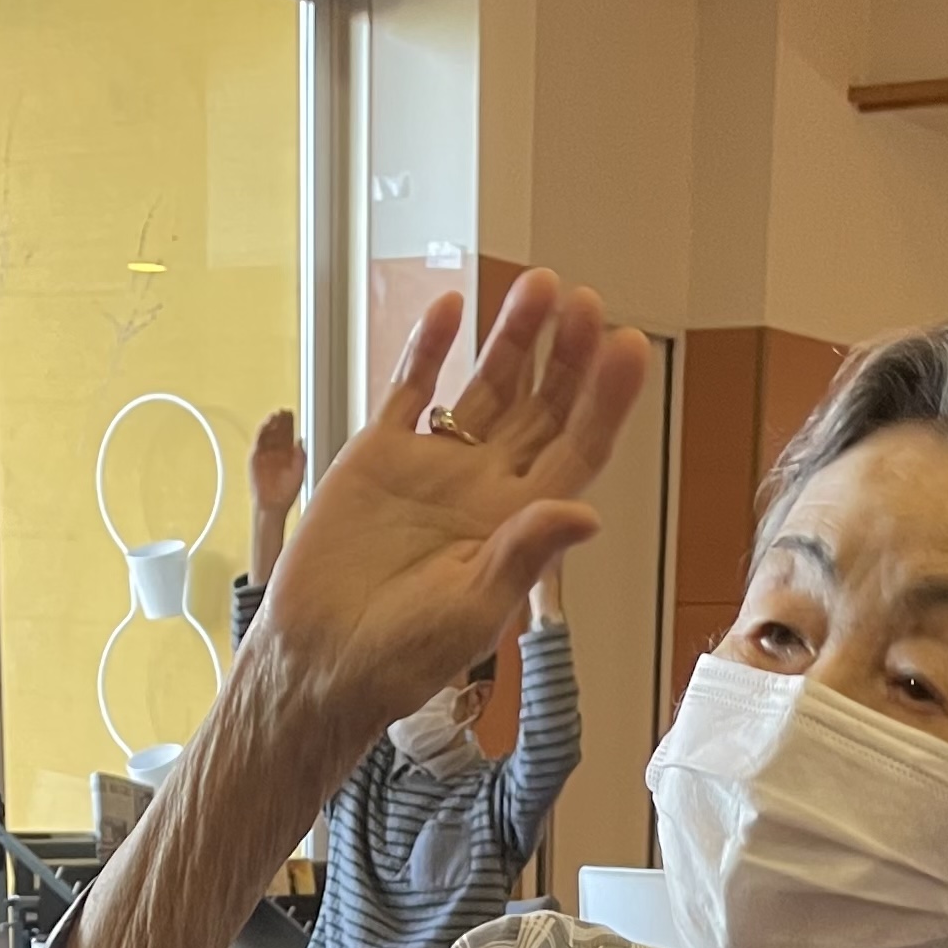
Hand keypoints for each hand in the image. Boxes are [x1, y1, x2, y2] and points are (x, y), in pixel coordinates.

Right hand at [248, 408, 307, 523]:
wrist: (273, 505)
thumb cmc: (286, 494)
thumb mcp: (298, 473)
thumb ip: (300, 456)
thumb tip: (300, 440)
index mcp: (286, 455)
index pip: (287, 434)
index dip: (289, 424)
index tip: (291, 414)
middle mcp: (275, 453)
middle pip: (277, 431)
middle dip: (281, 421)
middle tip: (284, 411)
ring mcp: (265, 454)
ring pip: (267, 434)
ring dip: (271, 423)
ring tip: (276, 414)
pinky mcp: (255, 458)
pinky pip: (258, 441)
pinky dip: (262, 431)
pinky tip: (267, 423)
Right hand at [256, 273, 647, 745]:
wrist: (319, 662)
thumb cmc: (399, 658)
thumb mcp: (472, 612)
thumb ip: (525, 555)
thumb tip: (587, 515)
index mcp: (517, 528)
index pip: (577, 451)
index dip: (605, 401)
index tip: (628, 349)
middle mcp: (483, 491)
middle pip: (541, 409)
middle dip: (566, 357)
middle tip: (587, 303)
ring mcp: (433, 469)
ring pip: (486, 388)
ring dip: (512, 339)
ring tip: (539, 286)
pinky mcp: (378, 458)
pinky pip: (411, 390)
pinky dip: (428, 348)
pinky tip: (450, 307)